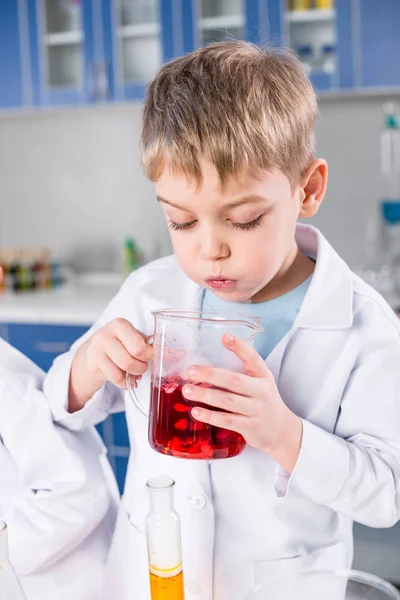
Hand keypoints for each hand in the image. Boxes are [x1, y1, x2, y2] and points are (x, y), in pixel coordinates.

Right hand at [69, 318, 151, 411]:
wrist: (93, 350)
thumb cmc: (120, 343)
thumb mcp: (133, 337)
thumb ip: (149, 343)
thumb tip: (171, 354)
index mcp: (119, 325)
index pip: (138, 346)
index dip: (148, 355)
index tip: (149, 356)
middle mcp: (105, 335)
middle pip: (129, 361)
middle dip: (141, 368)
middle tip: (142, 366)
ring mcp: (96, 351)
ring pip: (121, 373)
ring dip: (133, 376)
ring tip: (134, 372)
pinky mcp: (92, 365)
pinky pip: (115, 380)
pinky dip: (124, 383)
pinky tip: (125, 377)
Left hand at [182, 334, 302, 472]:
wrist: (280, 430)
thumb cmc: (262, 401)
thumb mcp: (260, 383)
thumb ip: (240, 373)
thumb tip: (206, 366)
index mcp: (264, 376)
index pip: (253, 358)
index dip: (239, 347)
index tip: (224, 337)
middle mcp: (262, 392)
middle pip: (234, 381)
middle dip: (211, 375)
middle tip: (191, 371)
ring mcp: (257, 410)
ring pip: (228, 401)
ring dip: (205, 395)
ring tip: (187, 390)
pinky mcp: (250, 427)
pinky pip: (228, 420)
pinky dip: (211, 416)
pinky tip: (196, 412)